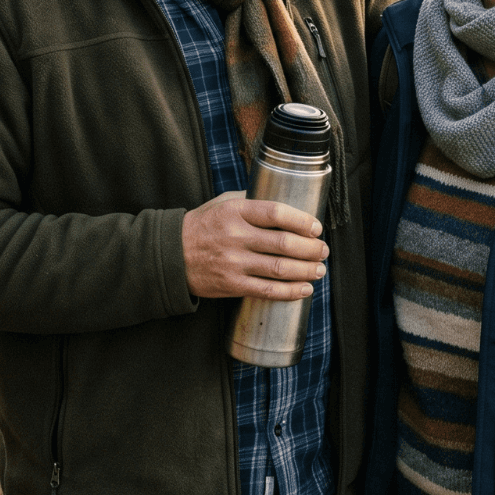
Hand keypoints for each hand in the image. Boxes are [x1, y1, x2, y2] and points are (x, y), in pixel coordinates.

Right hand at [182, 190, 328, 299]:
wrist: (171, 255)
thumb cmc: (203, 226)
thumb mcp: (223, 204)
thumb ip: (252, 202)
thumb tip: (285, 205)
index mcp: (235, 212)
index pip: (276, 213)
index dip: (302, 221)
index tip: (316, 227)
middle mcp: (236, 236)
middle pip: (284, 243)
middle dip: (311, 248)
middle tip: (323, 250)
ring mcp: (234, 262)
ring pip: (280, 268)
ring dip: (306, 270)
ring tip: (319, 269)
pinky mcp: (232, 284)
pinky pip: (267, 290)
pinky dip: (290, 291)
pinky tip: (304, 288)